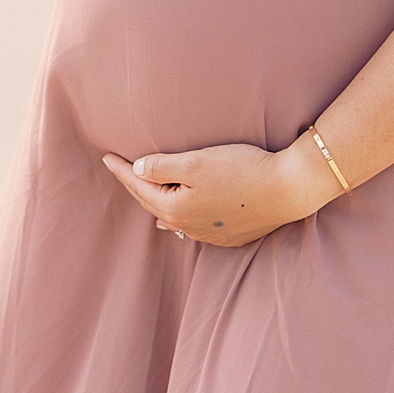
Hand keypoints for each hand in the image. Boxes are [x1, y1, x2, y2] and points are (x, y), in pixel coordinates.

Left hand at [100, 143, 318, 247]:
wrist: (287, 189)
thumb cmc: (242, 170)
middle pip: (153, 203)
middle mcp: (188, 227)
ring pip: (173, 218)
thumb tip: (139, 169)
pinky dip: (180, 216)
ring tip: (145, 192)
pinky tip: (177, 216)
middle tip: (121, 170)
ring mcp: (210, 234)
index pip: (139, 186)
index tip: (106, 157)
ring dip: (157, 203)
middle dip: (136, 186)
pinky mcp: (230, 235)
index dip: (122, 170)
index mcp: (175, 209)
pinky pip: (194, 227)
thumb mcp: (196, 162)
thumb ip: (162, 166)